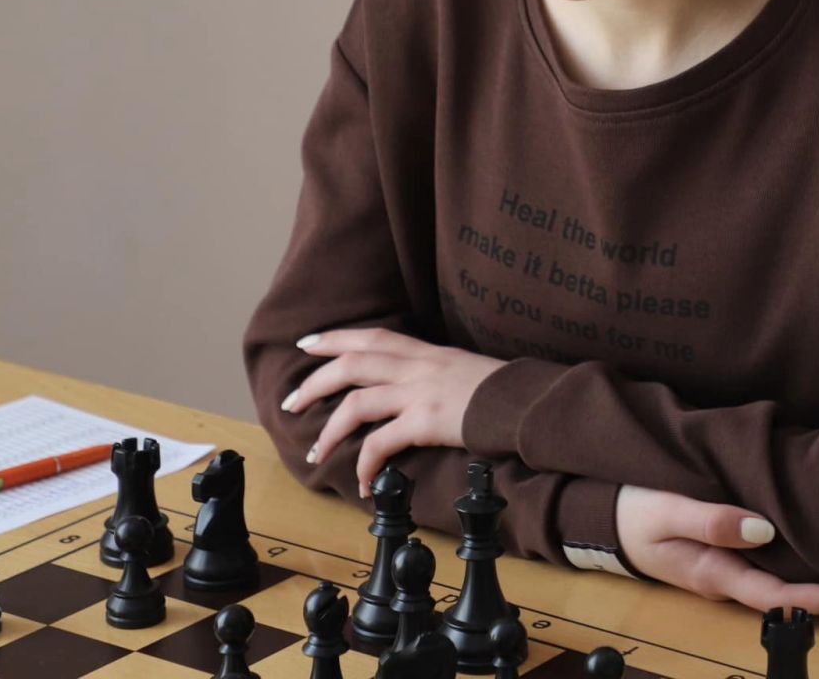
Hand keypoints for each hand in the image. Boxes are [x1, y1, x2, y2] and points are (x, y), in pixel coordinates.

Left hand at [283, 327, 505, 496]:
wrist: (527, 403)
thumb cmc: (501, 391)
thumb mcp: (463, 369)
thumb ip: (434, 372)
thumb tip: (412, 385)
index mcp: (425, 352)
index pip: (371, 336)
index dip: (335, 338)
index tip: (307, 344)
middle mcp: (417, 367)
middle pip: (351, 364)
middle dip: (314, 383)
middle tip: (291, 402)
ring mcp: (419, 393)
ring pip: (355, 404)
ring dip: (330, 431)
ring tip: (317, 452)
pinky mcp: (425, 422)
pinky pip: (381, 444)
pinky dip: (365, 464)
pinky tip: (364, 482)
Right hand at [614, 484, 818, 624]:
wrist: (608, 516)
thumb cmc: (636, 511)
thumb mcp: (666, 511)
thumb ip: (710, 519)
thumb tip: (763, 528)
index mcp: (717, 574)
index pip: (780, 596)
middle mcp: (733, 579)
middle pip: (797, 600)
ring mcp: (736, 569)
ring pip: (794, 586)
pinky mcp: (737, 553)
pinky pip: (783, 567)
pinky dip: (815, 569)